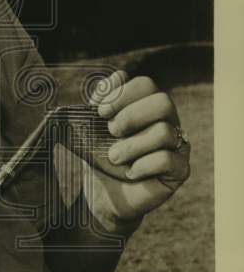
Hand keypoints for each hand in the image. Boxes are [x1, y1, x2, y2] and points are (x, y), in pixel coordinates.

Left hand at [82, 70, 190, 231]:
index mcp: (146, 106)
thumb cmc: (99, 157)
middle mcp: (167, 121)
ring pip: (164, 132)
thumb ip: (98, 102)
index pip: (146, 84)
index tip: (100, 112)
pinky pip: (168, 160)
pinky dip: (143, 166)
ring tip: (114, 158)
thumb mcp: (90, 129)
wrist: (103, 195)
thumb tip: (117, 76)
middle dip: (132, 115)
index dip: (123, 94)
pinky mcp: (180, 170)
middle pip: (163, 102)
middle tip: (111, 131)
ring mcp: (177, 145)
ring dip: (131, 146)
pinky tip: (130, 172)